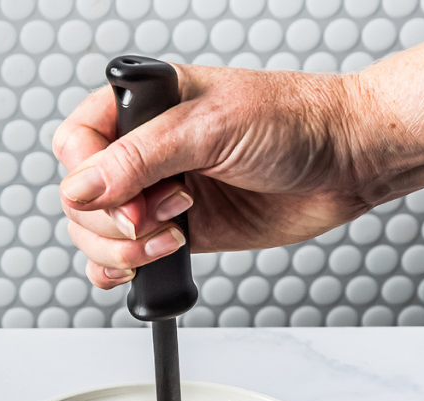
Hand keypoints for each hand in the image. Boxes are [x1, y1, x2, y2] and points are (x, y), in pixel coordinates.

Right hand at [52, 64, 371, 288]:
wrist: (346, 162)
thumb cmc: (296, 122)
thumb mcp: (211, 128)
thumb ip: (140, 159)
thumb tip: (79, 189)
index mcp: (144, 105)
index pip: (77, 144)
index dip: (89, 180)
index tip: (129, 200)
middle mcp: (147, 151)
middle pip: (82, 198)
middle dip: (114, 222)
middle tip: (168, 216)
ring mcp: (161, 194)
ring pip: (99, 233)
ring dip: (123, 250)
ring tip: (176, 236)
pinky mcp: (180, 232)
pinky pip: (127, 259)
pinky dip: (121, 272)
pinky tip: (141, 270)